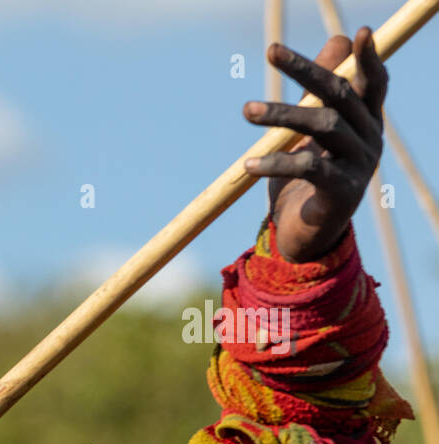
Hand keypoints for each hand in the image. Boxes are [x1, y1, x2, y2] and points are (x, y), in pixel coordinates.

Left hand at [242, 28, 386, 261]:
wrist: (308, 235)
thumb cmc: (308, 177)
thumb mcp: (313, 131)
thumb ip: (320, 92)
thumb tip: (336, 41)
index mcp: (365, 120)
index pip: (372, 82)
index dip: (367, 57)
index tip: (356, 33)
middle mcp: (369, 138)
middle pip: (340, 94)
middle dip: (305, 70)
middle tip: (271, 51)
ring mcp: (359, 165)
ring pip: (324, 126)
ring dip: (282, 114)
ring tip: (247, 110)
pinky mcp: (342, 192)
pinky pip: (308, 169)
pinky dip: (277, 163)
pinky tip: (249, 164)